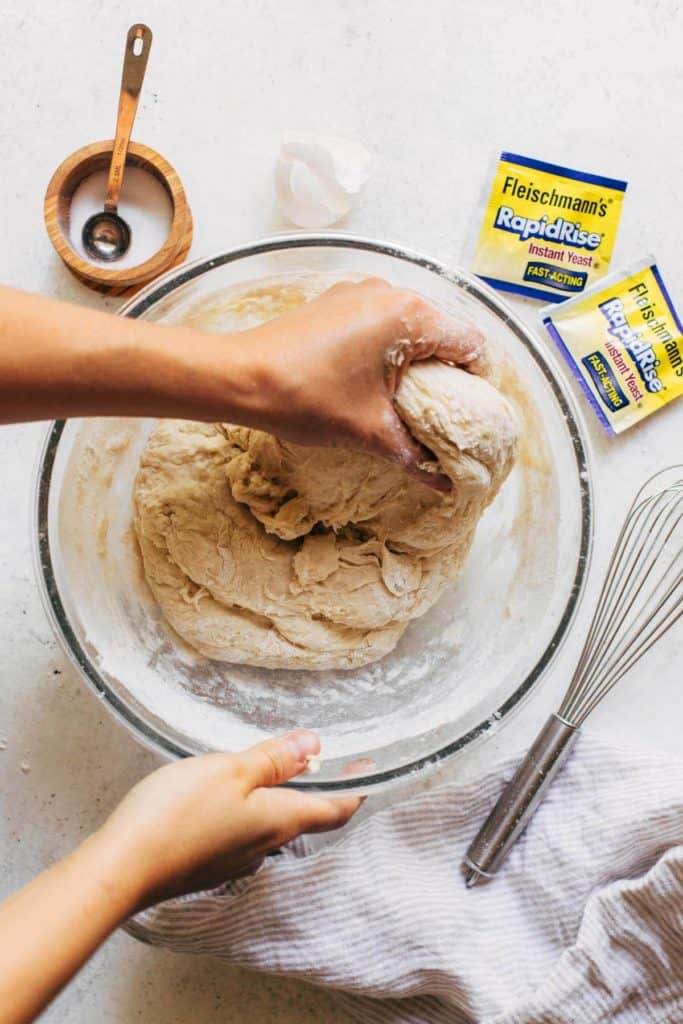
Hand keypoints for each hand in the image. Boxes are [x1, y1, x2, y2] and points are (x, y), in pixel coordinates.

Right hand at [98, 730, 360, 908]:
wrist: (121, 869)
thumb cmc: (178, 815)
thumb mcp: (231, 771)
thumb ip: (274, 759)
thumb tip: (317, 746)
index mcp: (280, 820)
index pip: (336, 809)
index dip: (357, 787)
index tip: (369, 764)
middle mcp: (264, 846)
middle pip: (304, 815)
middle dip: (317, 786)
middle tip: (322, 755)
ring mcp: (235, 859)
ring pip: (271, 824)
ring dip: (280, 795)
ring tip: (275, 765)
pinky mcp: (207, 862)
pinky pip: (242, 831)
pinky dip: (249, 808)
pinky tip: (230, 792)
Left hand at [238, 278, 487, 491]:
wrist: (239, 377)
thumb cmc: (306, 398)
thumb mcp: (369, 432)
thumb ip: (416, 456)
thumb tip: (444, 484)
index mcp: (409, 316)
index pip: (471, 343)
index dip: (477, 381)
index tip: (468, 412)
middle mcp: (390, 293)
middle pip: (444, 331)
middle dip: (447, 372)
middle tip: (439, 413)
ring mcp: (361, 293)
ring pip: (411, 325)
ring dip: (416, 360)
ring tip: (406, 401)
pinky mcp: (337, 301)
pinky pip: (381, 322)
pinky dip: (388, 348)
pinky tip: (373, 380)